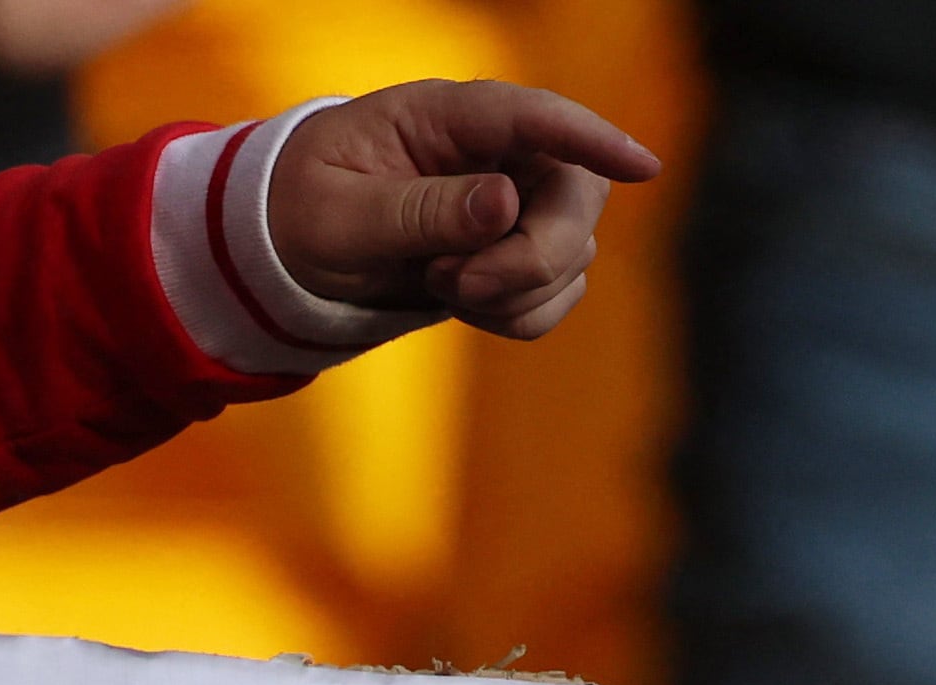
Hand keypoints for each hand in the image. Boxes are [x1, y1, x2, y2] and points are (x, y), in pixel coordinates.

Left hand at [267, 81, 658, 339]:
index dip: (592, 140)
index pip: (534, 117)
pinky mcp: (516, 254)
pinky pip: (556, 297)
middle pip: (575, 195)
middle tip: (458, 285)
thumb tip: (504, 203)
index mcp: (444, 116)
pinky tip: (460, 300)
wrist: (291, 249)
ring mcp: (514, 204)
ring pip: (573, 255)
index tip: (644, 167)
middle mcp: (494, 153)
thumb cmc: (303, 211)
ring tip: (436, 283)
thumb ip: (420, 209)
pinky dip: (516, 316)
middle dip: (533, 257)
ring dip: (514, 293)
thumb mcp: (341, 215)